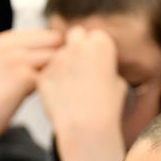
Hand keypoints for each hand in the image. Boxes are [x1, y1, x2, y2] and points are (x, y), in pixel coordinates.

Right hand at [0, 28, 62, 160]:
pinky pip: (52, 75)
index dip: (55, 51)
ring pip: (57, 57)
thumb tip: (61, 46)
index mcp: (5, 39)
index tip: (56, 69)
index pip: (47, 33)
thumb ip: (26, 53)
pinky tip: (50, 96)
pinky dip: (54, 85)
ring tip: (55, 87)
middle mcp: (10, 45)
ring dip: (59, 71)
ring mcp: (16, 59)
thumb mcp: (4, 66)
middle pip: (55, 41)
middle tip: (61, 78)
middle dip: (61, 57)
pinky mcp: (23, 76)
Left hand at [39, 26, 126, 160]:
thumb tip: (99, 64)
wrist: (86, 125)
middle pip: (73, 35)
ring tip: (70, 86)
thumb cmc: (107, 107)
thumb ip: (105, 65)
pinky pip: (46, 71)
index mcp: (101, 44)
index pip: (93, 34)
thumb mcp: (117, 81)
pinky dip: (50, 79)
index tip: (92, 57)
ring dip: (61, 63)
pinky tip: (59, 94)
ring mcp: (58, 59)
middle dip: (74, 44)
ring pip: (57, 54)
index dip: (92, 46)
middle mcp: (78, 47)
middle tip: (78, 62)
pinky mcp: (43, 74)